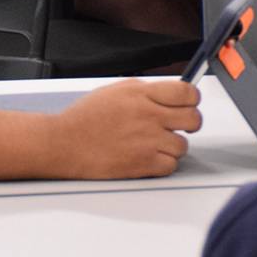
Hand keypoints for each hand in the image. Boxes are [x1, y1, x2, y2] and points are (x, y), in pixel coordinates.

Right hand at [53, 79, 202, 178]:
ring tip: (156, 143)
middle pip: (193, 119)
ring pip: (183, 145)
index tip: (189, 104)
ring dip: (173, 146)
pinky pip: (170, 165)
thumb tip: (171, 94)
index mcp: (141, 94)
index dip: (193, 99)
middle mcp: (147, 116)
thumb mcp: (116, 90)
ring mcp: (146, 141)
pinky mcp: (142, 164)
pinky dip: (164, 163)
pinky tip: (150, 157)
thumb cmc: (85, 118)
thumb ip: (146, 91)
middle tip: (180, 125)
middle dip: (190, 122)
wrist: (63, 143)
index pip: (187, 93)